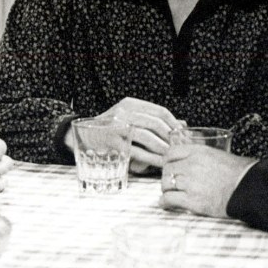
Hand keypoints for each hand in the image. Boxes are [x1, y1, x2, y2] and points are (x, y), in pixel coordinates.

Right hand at [67, 98, 185, 172]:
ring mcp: (116, 127)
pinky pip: (137, 151)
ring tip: (171, 156)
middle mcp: (123, 112)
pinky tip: (159, 163)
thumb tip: (182, 125)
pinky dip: (151, 158)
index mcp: (131, 104)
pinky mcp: (112, 143)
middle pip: (155, 123)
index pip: (160, 111)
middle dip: (170, 137)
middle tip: (180, 147)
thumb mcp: (130, 118)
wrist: (84, 135)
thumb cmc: (112, 129)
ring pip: (147, 137)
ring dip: (162, 148)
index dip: (174, 124)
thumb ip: (153, 120)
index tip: (182, 135)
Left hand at [159, 144, 255, 217]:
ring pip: (165, 184)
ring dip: (166, 189)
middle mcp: (191, 165)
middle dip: (167, 176)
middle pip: (167, 169)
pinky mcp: (192, 201)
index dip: (167, 160)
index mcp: (198, 152)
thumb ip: (202, 156)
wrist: (248, 189)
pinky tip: (165, 204)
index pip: (171, 152)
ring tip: (168, 193)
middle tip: (170, 182)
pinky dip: (164, 202)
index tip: (168, 166)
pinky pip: (169, 199)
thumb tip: (194, 161)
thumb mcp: (219, 155)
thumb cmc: (240, 172)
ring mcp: (190, 183)